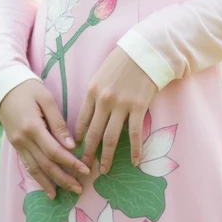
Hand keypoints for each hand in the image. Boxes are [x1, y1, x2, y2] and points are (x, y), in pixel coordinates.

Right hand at [0, 79, 90, 199]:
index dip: (71, 163)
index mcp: (32, 127)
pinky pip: (27, 165)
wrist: (3, 87)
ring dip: (49, 183)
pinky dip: (37, 178)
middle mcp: (23, 140)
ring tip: (63, 194)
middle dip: (63, 178)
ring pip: (34, 169)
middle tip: (79, 189)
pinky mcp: (16, 145)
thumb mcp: (46, 99)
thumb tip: (71, 145)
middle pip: (45, 165)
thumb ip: (58, 123)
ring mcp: (17, 144)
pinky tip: (46, 186)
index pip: (55, 152)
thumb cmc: (28, 89)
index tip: (85, 170)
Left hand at [75, 46, 158, 173]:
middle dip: (87, 154)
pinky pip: (135, 134)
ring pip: (111, 137)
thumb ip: (95, 93)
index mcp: (92, 91)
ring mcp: (122, 105)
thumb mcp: (101, 74)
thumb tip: (91, 113)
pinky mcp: (139, 107)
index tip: (75, 150)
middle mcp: (104, 100)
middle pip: (93, 133)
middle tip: (83, 168)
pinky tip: (134, 161)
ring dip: (106, 156)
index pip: (81, 121)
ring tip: (103, 170)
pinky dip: (134, 150)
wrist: (146, 51)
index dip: (78, 138)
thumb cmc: (123, 60)